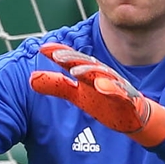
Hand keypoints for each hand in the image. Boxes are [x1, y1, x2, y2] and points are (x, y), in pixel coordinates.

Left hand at [29, 43, 164, 147]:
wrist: (134, 115)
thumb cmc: (103, 100)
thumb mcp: (76, 94)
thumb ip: (55, 85)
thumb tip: (30, 78)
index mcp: (88, 72)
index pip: (72, 60)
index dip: (59, 53)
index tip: (42, 48)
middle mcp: (102, 75)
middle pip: (86, 63)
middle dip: (72, 58)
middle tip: (57, 55)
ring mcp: (116, 85)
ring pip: (102, 75)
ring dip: (90, 71)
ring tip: (75, 70)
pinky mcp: (128, 99)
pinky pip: (120, 93)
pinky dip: (112, 89)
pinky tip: (102, 87)